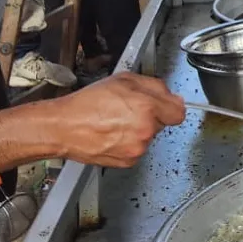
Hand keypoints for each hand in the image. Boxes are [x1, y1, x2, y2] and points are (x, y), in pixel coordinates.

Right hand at [44, 73, 184, 166]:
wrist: (64, 128)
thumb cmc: (87, 104)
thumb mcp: (123, 80)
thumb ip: (154, 86)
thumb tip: (171, 95)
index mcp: (147, 107)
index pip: (178, 112)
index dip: (170, 106)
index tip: (165, 105)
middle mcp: (145, 130)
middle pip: (161, 123)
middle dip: (149, 115)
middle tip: (126, 109)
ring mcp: (137, 148)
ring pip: (148, 137)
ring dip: (138, 130)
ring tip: (114, 122)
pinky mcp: (128, 161)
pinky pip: (137, 149)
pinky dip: (128, 143)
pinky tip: (112, 135)